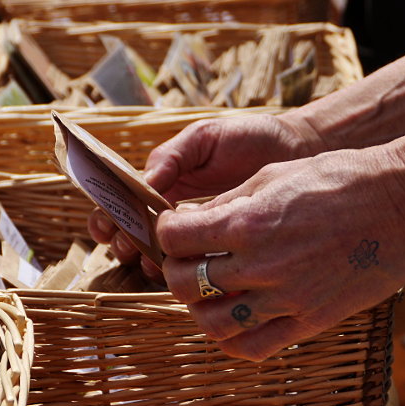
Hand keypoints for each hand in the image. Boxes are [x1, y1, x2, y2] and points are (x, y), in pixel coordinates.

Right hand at [87, 114, 309, 263]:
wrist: (297, 152)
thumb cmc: (249, 138)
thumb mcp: (204, 139)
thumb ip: (171, 157)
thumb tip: (142, 183)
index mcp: (162, 179)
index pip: (123, 201)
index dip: (108, 214)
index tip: (107, 225)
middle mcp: (171, 207)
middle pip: (132, 231)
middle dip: (122, 241)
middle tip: (128, 245)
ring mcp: (194, 228)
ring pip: (156, 251)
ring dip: (145, 258)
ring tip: (151, 259)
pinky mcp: (218, 244)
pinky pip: (191, 261)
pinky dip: (178, 266)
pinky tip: (178, 267)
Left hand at [156, 143, 404, 360]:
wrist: (403, 201)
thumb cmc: (338, 178)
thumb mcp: (272, 176)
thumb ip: (227, 205)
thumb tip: (194, 222)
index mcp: (246, 223)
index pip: (175, 239)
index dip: (166, 232)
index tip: (174, 229)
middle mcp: (261, 265)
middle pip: (184, 283)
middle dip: (175, 270)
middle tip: (185, 260)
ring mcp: (287, 298)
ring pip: (212, 323)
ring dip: (197, 308)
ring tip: (206, 292)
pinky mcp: (311, 321)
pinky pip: (254, 346)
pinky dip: (232, 340)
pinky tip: (233, 320)